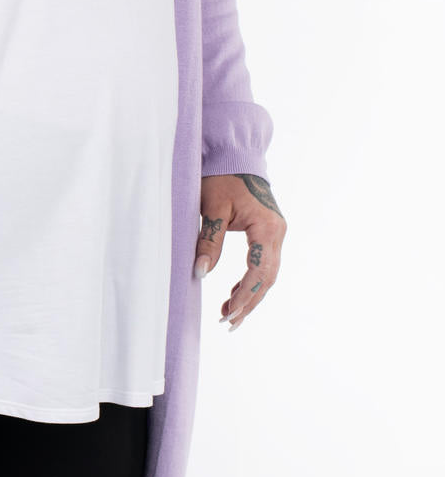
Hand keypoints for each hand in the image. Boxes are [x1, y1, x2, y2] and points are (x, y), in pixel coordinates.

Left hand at [195, 174, 285, 328]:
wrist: (234, 154)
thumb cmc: (222, 176)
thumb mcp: (211, 207)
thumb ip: (208, 241)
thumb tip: (200, 273)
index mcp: (266, 227)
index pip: (259, 270)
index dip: (245, 295)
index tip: (229, 314)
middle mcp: (277, 232)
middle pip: (268, 277)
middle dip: (249, 302)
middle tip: (228, 323)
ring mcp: (275, 232)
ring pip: (268, 273)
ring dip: (251, 295)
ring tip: (229, 315)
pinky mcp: (269, 231)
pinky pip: (264, 263)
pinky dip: (251, 280)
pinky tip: (235, 294)